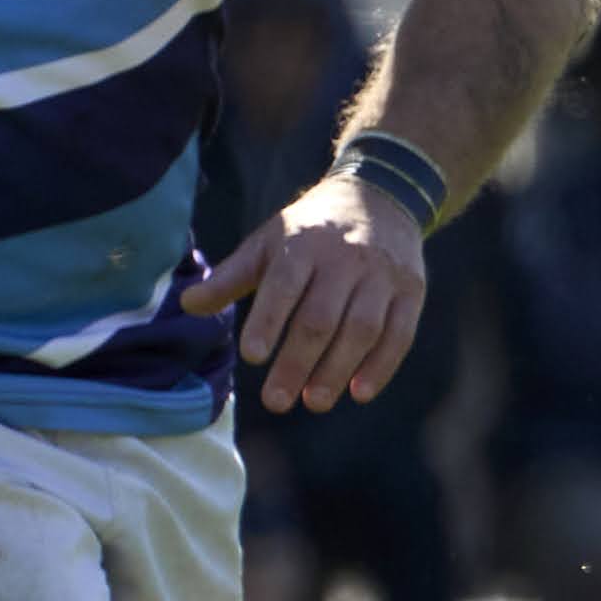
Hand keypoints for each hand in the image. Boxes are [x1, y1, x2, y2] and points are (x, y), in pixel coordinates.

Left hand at [182, 171, 427, 411]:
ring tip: (314, 402)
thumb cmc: (311, 230)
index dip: (269, 321)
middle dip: (298, 362)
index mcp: (304, 243)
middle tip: (276, 402)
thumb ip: (231, 276)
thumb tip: (187, 306)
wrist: (381, 199)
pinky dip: (381, 366)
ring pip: (362, 329)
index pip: (285, 285)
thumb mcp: (268, 242)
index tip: (253, 357)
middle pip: (322, 317)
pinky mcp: (412, 291)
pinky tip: (360, 393)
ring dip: (338, 370)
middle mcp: (347, 258)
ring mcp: (384, 276)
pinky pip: (400, 334)